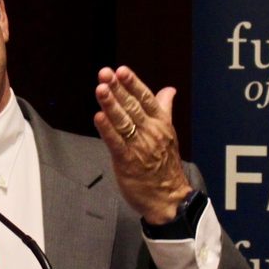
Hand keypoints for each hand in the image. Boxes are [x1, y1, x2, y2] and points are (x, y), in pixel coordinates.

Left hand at [93, 66, 192, 224]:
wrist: (170, 198)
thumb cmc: (166, 166)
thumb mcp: (169, 132)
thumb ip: (164, 109)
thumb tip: (169, 90)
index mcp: (161, 124)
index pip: (146, 98)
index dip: (133, 84)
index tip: (122, 70)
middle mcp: (151, 132)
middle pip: (132, 106)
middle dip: (118, 89)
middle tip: (105, 74)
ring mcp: (139, 146)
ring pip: (123, 121)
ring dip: (111, 104)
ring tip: (101, 89)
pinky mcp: (127, 161)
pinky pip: (116, 142)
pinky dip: (107, 129)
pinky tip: (99, 117)